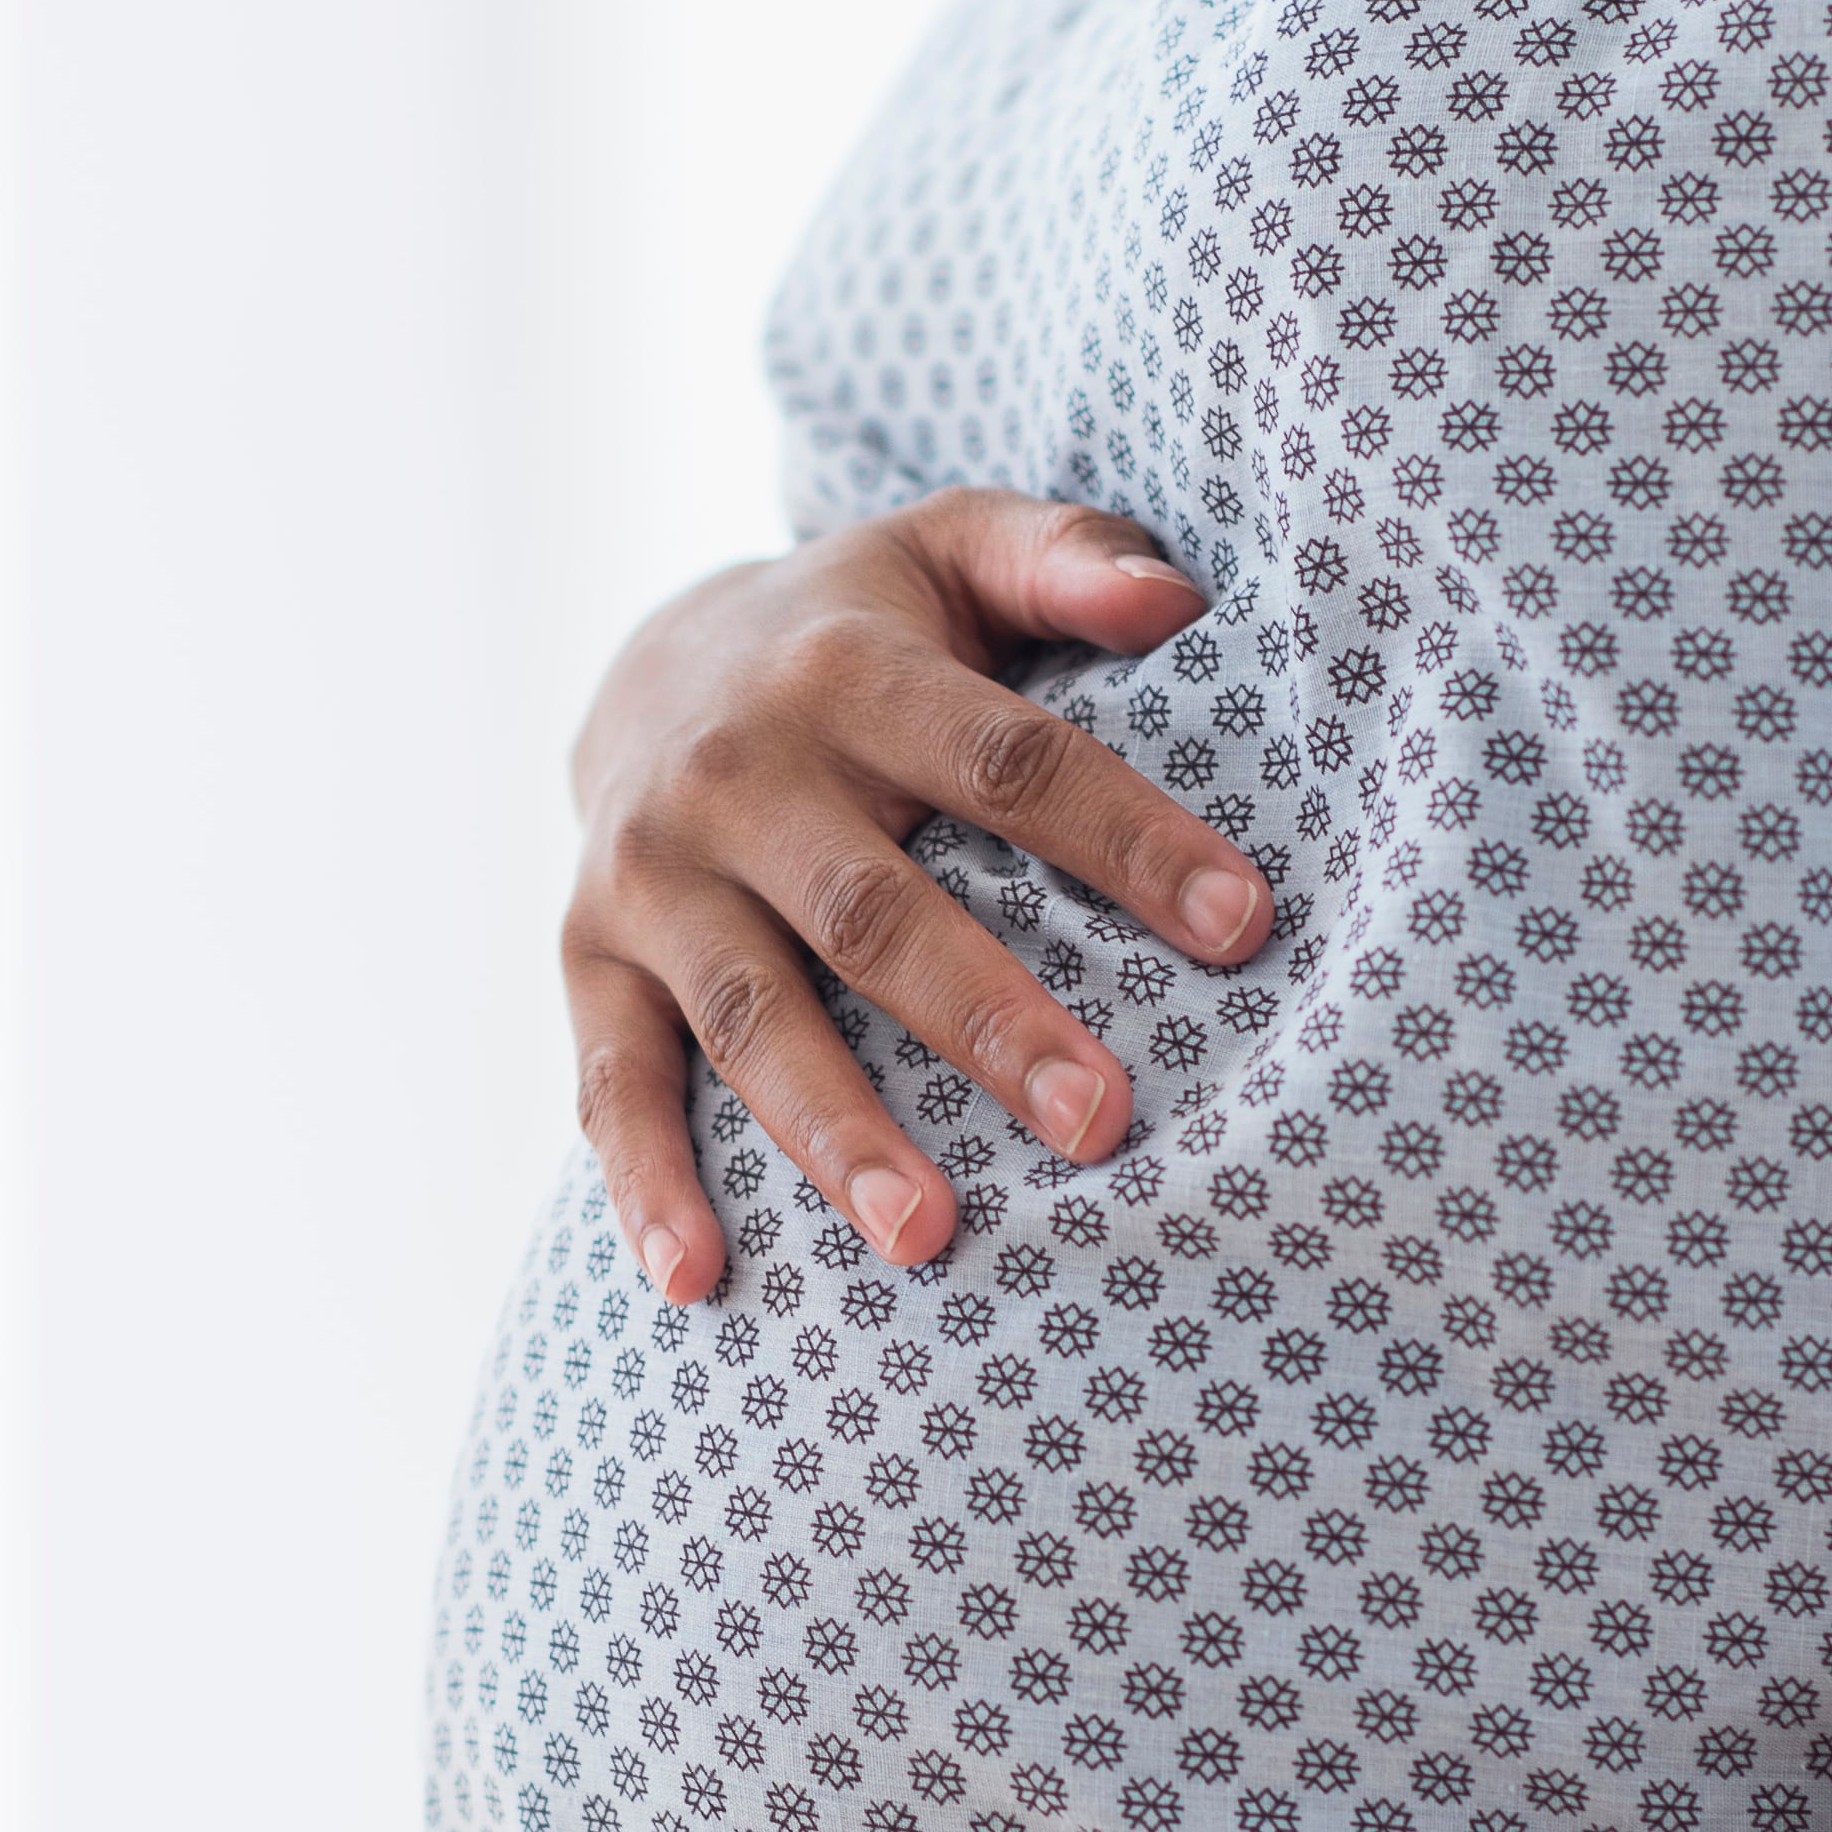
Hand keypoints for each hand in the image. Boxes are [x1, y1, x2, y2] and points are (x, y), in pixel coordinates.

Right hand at [562, 486, 1274, 1302]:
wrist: (651, 659)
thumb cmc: (864, 628)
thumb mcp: (955, 547)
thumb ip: (1067, 554)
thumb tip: (1180, 593)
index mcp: (848, 671)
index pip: (1006, 760)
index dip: (1125, 839)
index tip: (1243, 927)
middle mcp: (737, 773)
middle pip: (874, 910)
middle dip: (988, 1019)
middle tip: (1101, 1123)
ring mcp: (652, 875)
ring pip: (750, 1016)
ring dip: (837, 1131)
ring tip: (930, 1239)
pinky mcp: (588, 957)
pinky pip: (611, 1083)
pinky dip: (646, 1186)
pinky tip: (700, 1284)